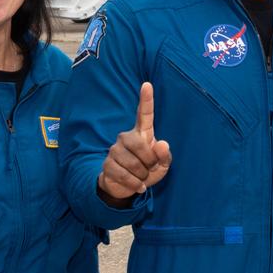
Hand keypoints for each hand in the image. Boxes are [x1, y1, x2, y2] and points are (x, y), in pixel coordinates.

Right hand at [98, 82, 171, 204]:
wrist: (127, 187)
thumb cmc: (147, 171)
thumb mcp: (162, 166)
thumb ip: (164, 156)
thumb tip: (162, 144)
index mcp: (142, 133)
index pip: (144, 114)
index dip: (146, 99)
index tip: (147, 84)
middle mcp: (126, 137)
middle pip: (140, 146)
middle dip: (149, 162)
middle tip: (149, 169)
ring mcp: (115, 150)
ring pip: (133, 163)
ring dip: (141, 175)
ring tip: (141, 176)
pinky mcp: (107, 164)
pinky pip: (123, 175)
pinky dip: (134, 184)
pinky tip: (136, 185)